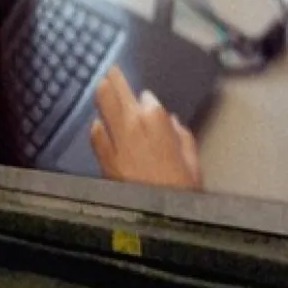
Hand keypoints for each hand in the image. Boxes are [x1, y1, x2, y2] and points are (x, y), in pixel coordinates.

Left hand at [90, 65, 202, 188]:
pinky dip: (97, 126)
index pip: (148, 98)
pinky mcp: (103, 157)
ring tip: (102, 85)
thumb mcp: (192, 160)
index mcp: (156, 119)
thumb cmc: (181, 189)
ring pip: (103, 106)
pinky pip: (95, 134)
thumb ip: (182, 136)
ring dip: (103, 94)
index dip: (147, 99)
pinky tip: (98, 124)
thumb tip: (173, 124)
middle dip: (114, 78)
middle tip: (111, 70)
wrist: (158, 217)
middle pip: (118, 91)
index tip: (146, 99)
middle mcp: (132, 123)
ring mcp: (115, 140)